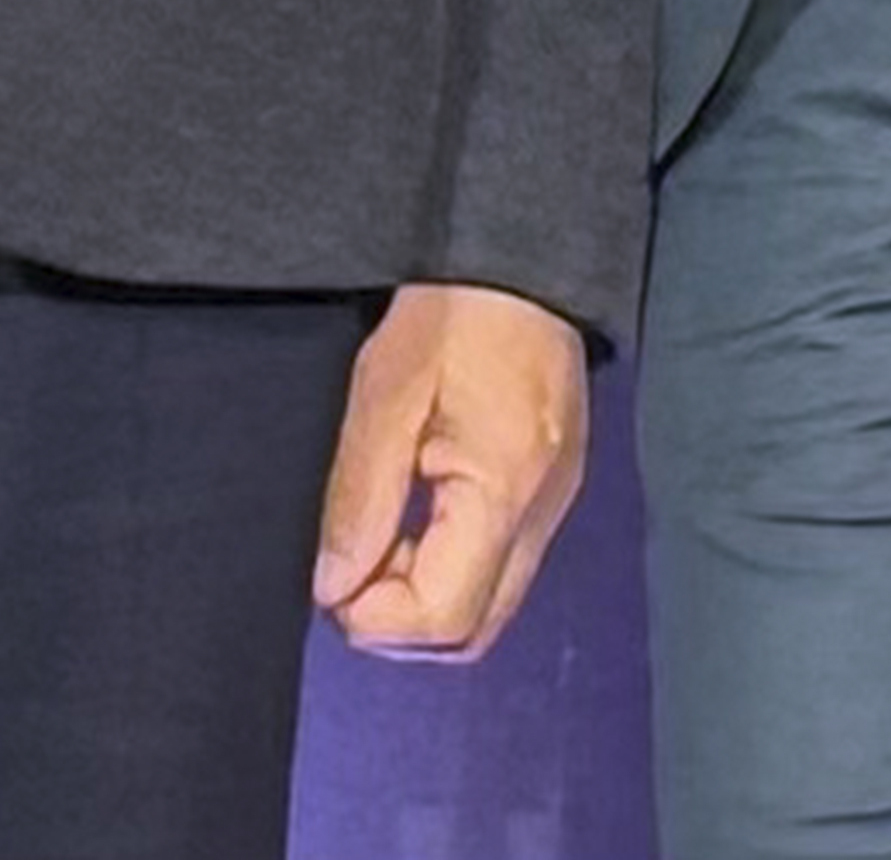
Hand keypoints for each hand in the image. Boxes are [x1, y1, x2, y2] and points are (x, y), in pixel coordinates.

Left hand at [312, 281, 587, 660]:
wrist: (522, 258)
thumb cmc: (454, 312)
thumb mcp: (385, 394)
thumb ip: (361, 498)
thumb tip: (335, 588)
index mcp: (504, 493)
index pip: (442, 617)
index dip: (375, 617)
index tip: (335, 577)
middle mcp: (543, 515)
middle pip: (472, 633)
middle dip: (400, 624)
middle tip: (354, 569)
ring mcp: (555, 506)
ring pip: (489, 608)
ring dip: (425, 599)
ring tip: (383, 537)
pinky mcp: (552, 491)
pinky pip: (502, 568)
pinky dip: (452, 569)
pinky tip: (419, 517)